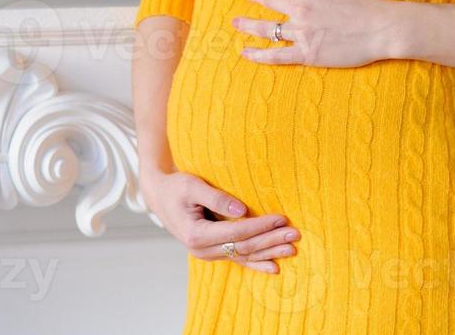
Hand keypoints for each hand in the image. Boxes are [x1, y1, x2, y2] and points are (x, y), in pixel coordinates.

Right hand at [140, 168, 299, 273]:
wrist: (160, 197)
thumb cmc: (176, 187)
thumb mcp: (192, 185)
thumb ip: (216, 197)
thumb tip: (242, 210)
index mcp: (196, 234)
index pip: (236, 232)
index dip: (260, 226)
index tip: (280, 218)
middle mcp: (201, 250)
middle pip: (243, 247)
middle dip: (270, 241)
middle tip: (294, 234)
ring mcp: (206, 254)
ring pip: (243, 256)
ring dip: (268, 253)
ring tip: (291, 249)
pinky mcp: (212, 252)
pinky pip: (237, 260)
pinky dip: (256, 264)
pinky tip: (274, 268)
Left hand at [232, 0, 405, 67]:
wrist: (382, 28)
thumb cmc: (362, 1)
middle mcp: (300, 9)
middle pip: (268, 2)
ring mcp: (302, 33)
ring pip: (267, 29)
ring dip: (247, 25)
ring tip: (235, 23)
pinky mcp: (307, 54)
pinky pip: (277, 55)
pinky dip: (259, 55)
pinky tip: (245, 53)